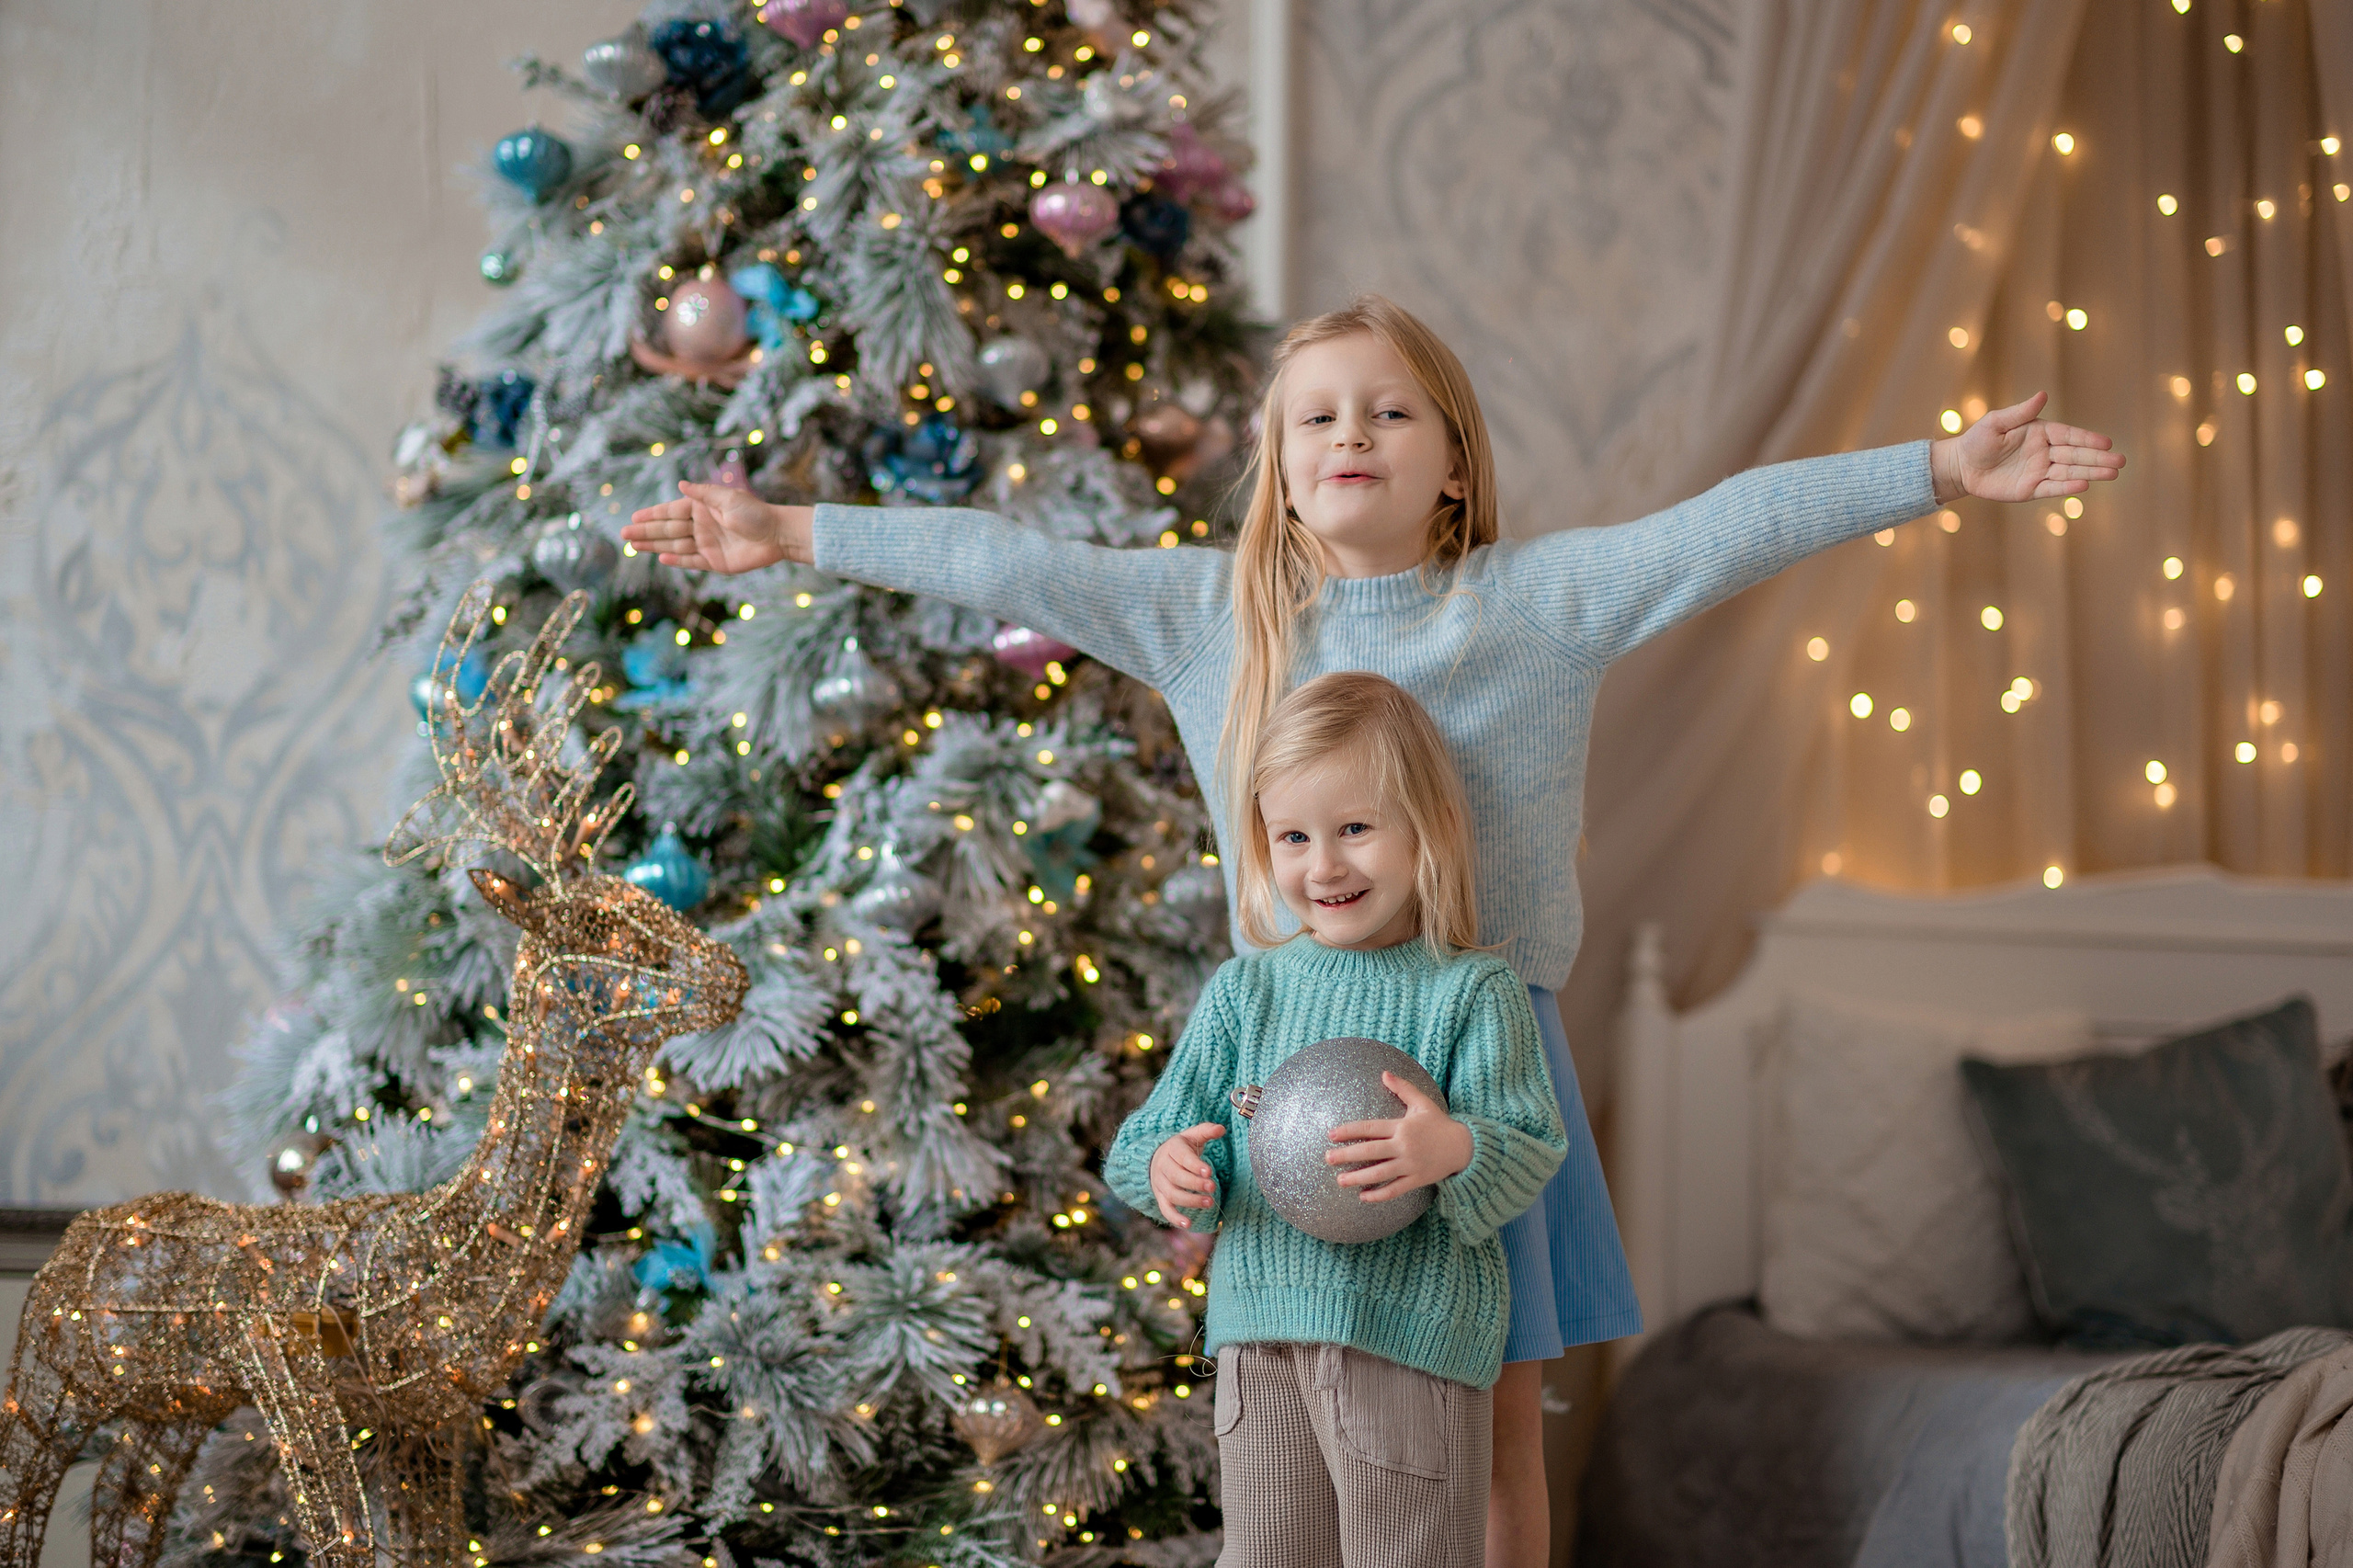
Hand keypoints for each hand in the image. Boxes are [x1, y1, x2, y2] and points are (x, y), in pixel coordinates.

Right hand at [621, 483, 814, 573]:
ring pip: (675, 545)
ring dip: (654, 546)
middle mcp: (702, 526)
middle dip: (646, 531)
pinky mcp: (715, 562)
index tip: (634, 516)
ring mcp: (707, 545)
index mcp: (703, 508)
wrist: (777, 535)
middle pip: (668, 530)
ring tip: (634, 546)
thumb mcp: (728, 499)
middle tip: (623, 533)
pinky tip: (660, 558)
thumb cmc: (756, 514)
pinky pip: (691, 561)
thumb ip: (703, 493)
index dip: (652, 514)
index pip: (671, 511)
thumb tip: (680, 484)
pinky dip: (676, 560)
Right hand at [1149, 1123, 1225, 1225]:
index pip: (1182, 1157)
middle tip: (1213, 1187)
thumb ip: (1207, 1131)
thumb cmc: (1182, 1147)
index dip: (1195, 1165)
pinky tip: (1188, 1223)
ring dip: (1190, 1200)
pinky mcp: (1160, 1197)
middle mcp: (1163, 1166)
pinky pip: (1165, 1209)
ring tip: (1210, 1203)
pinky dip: (1175, 1218)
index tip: (1209, 1171)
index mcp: (1172, 1149)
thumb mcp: (1192, 1136)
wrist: (1156, 1158)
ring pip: (1172, 1194)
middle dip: (1195, 1184)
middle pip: (1177, 1177)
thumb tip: (1221, 1129)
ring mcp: (1160, 1183)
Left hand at [1324, 1072, 1471, 1201]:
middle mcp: (1404, 1146)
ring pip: (1380, 1173)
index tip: (1331, 1134)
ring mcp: (1410, 1165)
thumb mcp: (1422, 1103)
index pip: (1370, 1129)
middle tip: (1327, 1158)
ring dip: (1358, 1178)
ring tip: (1340, 1181)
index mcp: (1402, 1127)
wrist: (1464, 1146)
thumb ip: (1403, 1088)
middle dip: (1347, 1155)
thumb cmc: (1439, 1123)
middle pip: (1370, 1152)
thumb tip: (1384, 1073)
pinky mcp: (1417, 1179)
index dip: (1349, 1131)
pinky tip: (1363, 1197)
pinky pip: (1395, 1189)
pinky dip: (1379, 1195)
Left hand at [1929, 392, 2123, 503]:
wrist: (1961, 466)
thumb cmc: (1978, 440)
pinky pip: (2052, 488)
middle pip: (2076, 455)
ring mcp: (2039, 472)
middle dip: (2098, 458)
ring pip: (2069, 472)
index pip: (2069, 435)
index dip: (2088, 439)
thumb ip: (2020, 412)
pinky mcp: (2030, 490)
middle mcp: (2045, 452)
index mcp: (2041, 433)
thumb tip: (2043, 395)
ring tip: (2113, 474)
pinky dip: (2067, 488)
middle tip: (2121, 461)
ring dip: (2091, 473)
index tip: (2107, 442)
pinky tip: (2084, 485)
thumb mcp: (1996, 422)